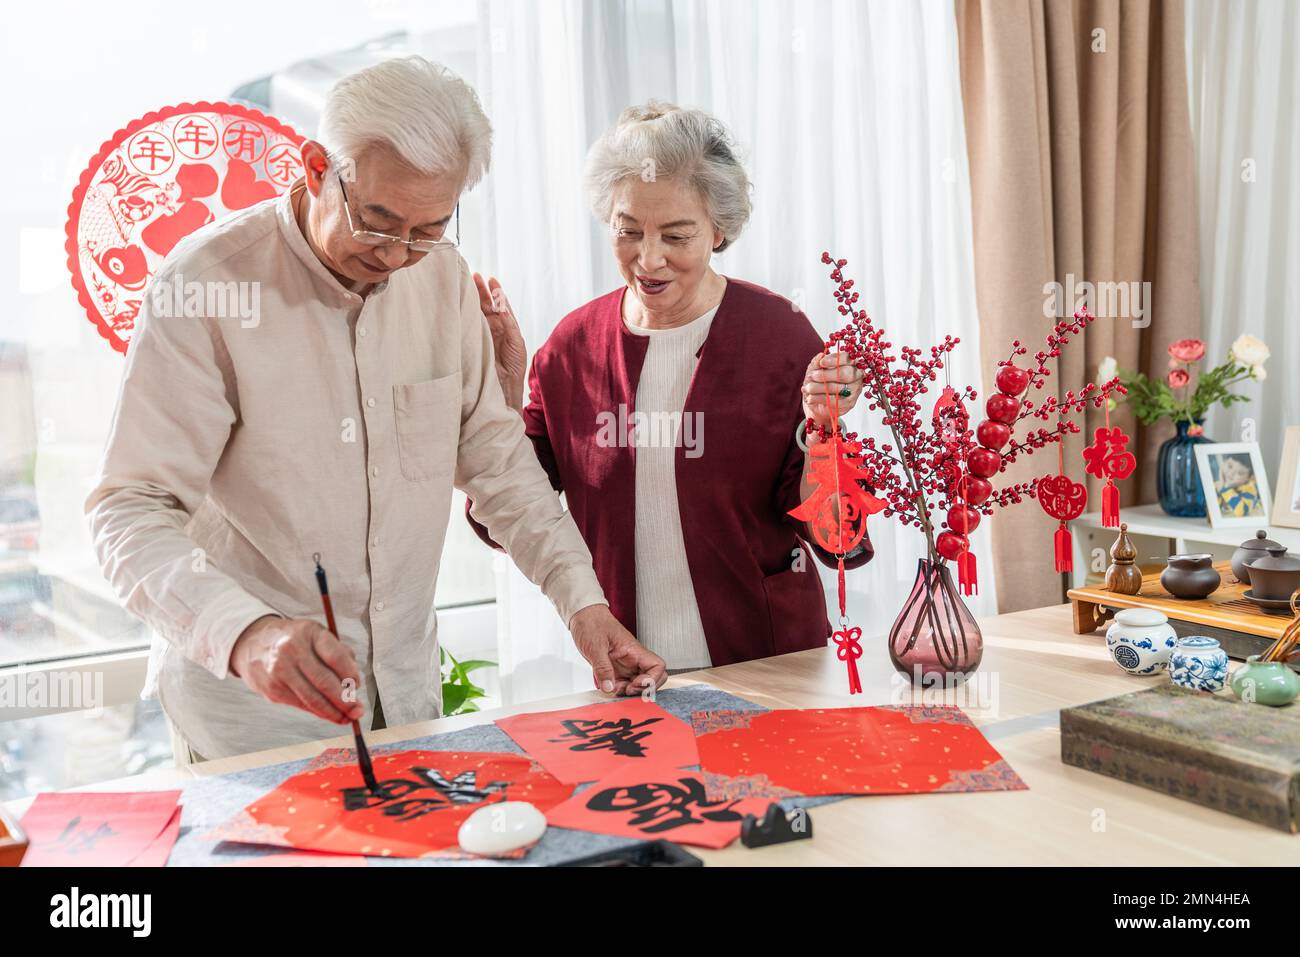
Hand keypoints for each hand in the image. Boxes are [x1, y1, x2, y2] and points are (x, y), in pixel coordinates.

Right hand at [228, 615, 364, 723]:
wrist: (253, 644)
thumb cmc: (296, 641)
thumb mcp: (316, 634)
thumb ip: (339, 652)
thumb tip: (354, 683)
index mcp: (309, 633)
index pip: (335, 657)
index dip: (350, 674)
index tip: (358, 685)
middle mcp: (292, 651)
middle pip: (324, 682)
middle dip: (345, 700)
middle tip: (358, 711)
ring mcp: (279, 671)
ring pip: (312, 698)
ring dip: (334, 712)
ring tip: (348, 718)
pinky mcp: (272, 689)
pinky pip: (301, 704)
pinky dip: (319, 712)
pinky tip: (331, 715)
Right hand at [474, 272, 526, 410]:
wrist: (504, 385)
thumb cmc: (515, 366)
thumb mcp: (516, 343)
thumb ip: (510, 325)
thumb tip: (503, 308)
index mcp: (507, 327)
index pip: (500, 305)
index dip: (495, 292)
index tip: (490, 279)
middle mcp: (494, 328)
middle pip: (487, 305)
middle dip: (481, 291)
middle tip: (473, 276)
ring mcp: (483, 334)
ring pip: (478, 312)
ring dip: (473, 299)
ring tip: (467, 284)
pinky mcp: (474, 341)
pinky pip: (471, 325)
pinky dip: (468, 314)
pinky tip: (463, 304)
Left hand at [569, 604, 665, 696]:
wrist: (583, 616)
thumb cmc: (592, 623)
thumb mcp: (595, 646)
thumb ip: (602, 668)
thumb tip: (609, 688)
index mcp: (634, 650)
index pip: (658, 666)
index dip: (652, 679)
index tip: (636, 684)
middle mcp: (633, 659)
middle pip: (653, 678)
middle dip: (643, 689)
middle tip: (627, 690)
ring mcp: (625, 665)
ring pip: (638, 684)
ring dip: (629, 692)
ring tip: (613, 688)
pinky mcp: (615, 669)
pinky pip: (623, 684)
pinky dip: (618, 690)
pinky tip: (608, 686)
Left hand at [801, 351, 864, 429]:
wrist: (818, 401)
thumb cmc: (819, 381)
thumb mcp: (815, 370)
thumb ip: (817, 363)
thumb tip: (820, 356)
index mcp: (850, 362)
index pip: (846, 358)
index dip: (834, 360)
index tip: (821, 362)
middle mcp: (857, 375)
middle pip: (845, 373)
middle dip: (826, 375)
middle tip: (812, 376)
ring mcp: (854, 390)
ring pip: (838, 388)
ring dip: (819, 388)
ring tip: (807, 388)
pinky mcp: (849, 403)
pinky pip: (834, 401)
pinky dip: (819, 398)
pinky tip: (810, 398)